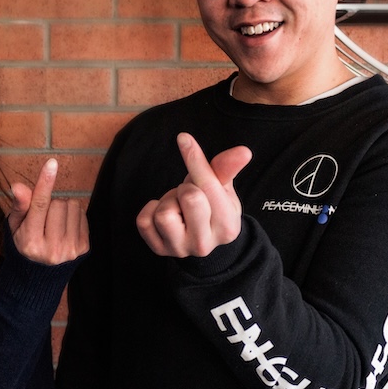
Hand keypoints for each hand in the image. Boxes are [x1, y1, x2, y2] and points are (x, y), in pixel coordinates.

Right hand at [8, 158, 88, 265]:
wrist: (40, 277)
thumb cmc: (24, 244)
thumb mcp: (15, 227)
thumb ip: (19, 206)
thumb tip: (18, 186)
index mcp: (31, 242)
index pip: (39, 205)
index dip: (45, 182)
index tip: (52, 163)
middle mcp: (52, 249)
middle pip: (58, 203)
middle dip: (51, 203)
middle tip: (44, 218)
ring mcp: (70, 250)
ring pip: (72, 206)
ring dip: (63, 208)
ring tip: (54, 223)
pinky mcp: (83, 248)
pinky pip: (82, 214)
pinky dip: (73, 216)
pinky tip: (64, 228)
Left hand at [135, 133, 251, 257]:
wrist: (202, 239)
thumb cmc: (213, 208)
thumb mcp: (224, 189)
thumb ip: (227, 169)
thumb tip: (244, 152)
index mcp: (226, 226)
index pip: (208, 187)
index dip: (194, 159)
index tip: (183, 138)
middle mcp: (204, 243)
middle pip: (188, 198)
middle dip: (186, 188)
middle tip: (190, 194)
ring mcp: (180, 249)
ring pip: (163, 213)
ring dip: (168, 201)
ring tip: (178, 206)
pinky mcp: (159, 250)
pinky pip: (144, 221)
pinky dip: (151, 210)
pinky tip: (166, 213)